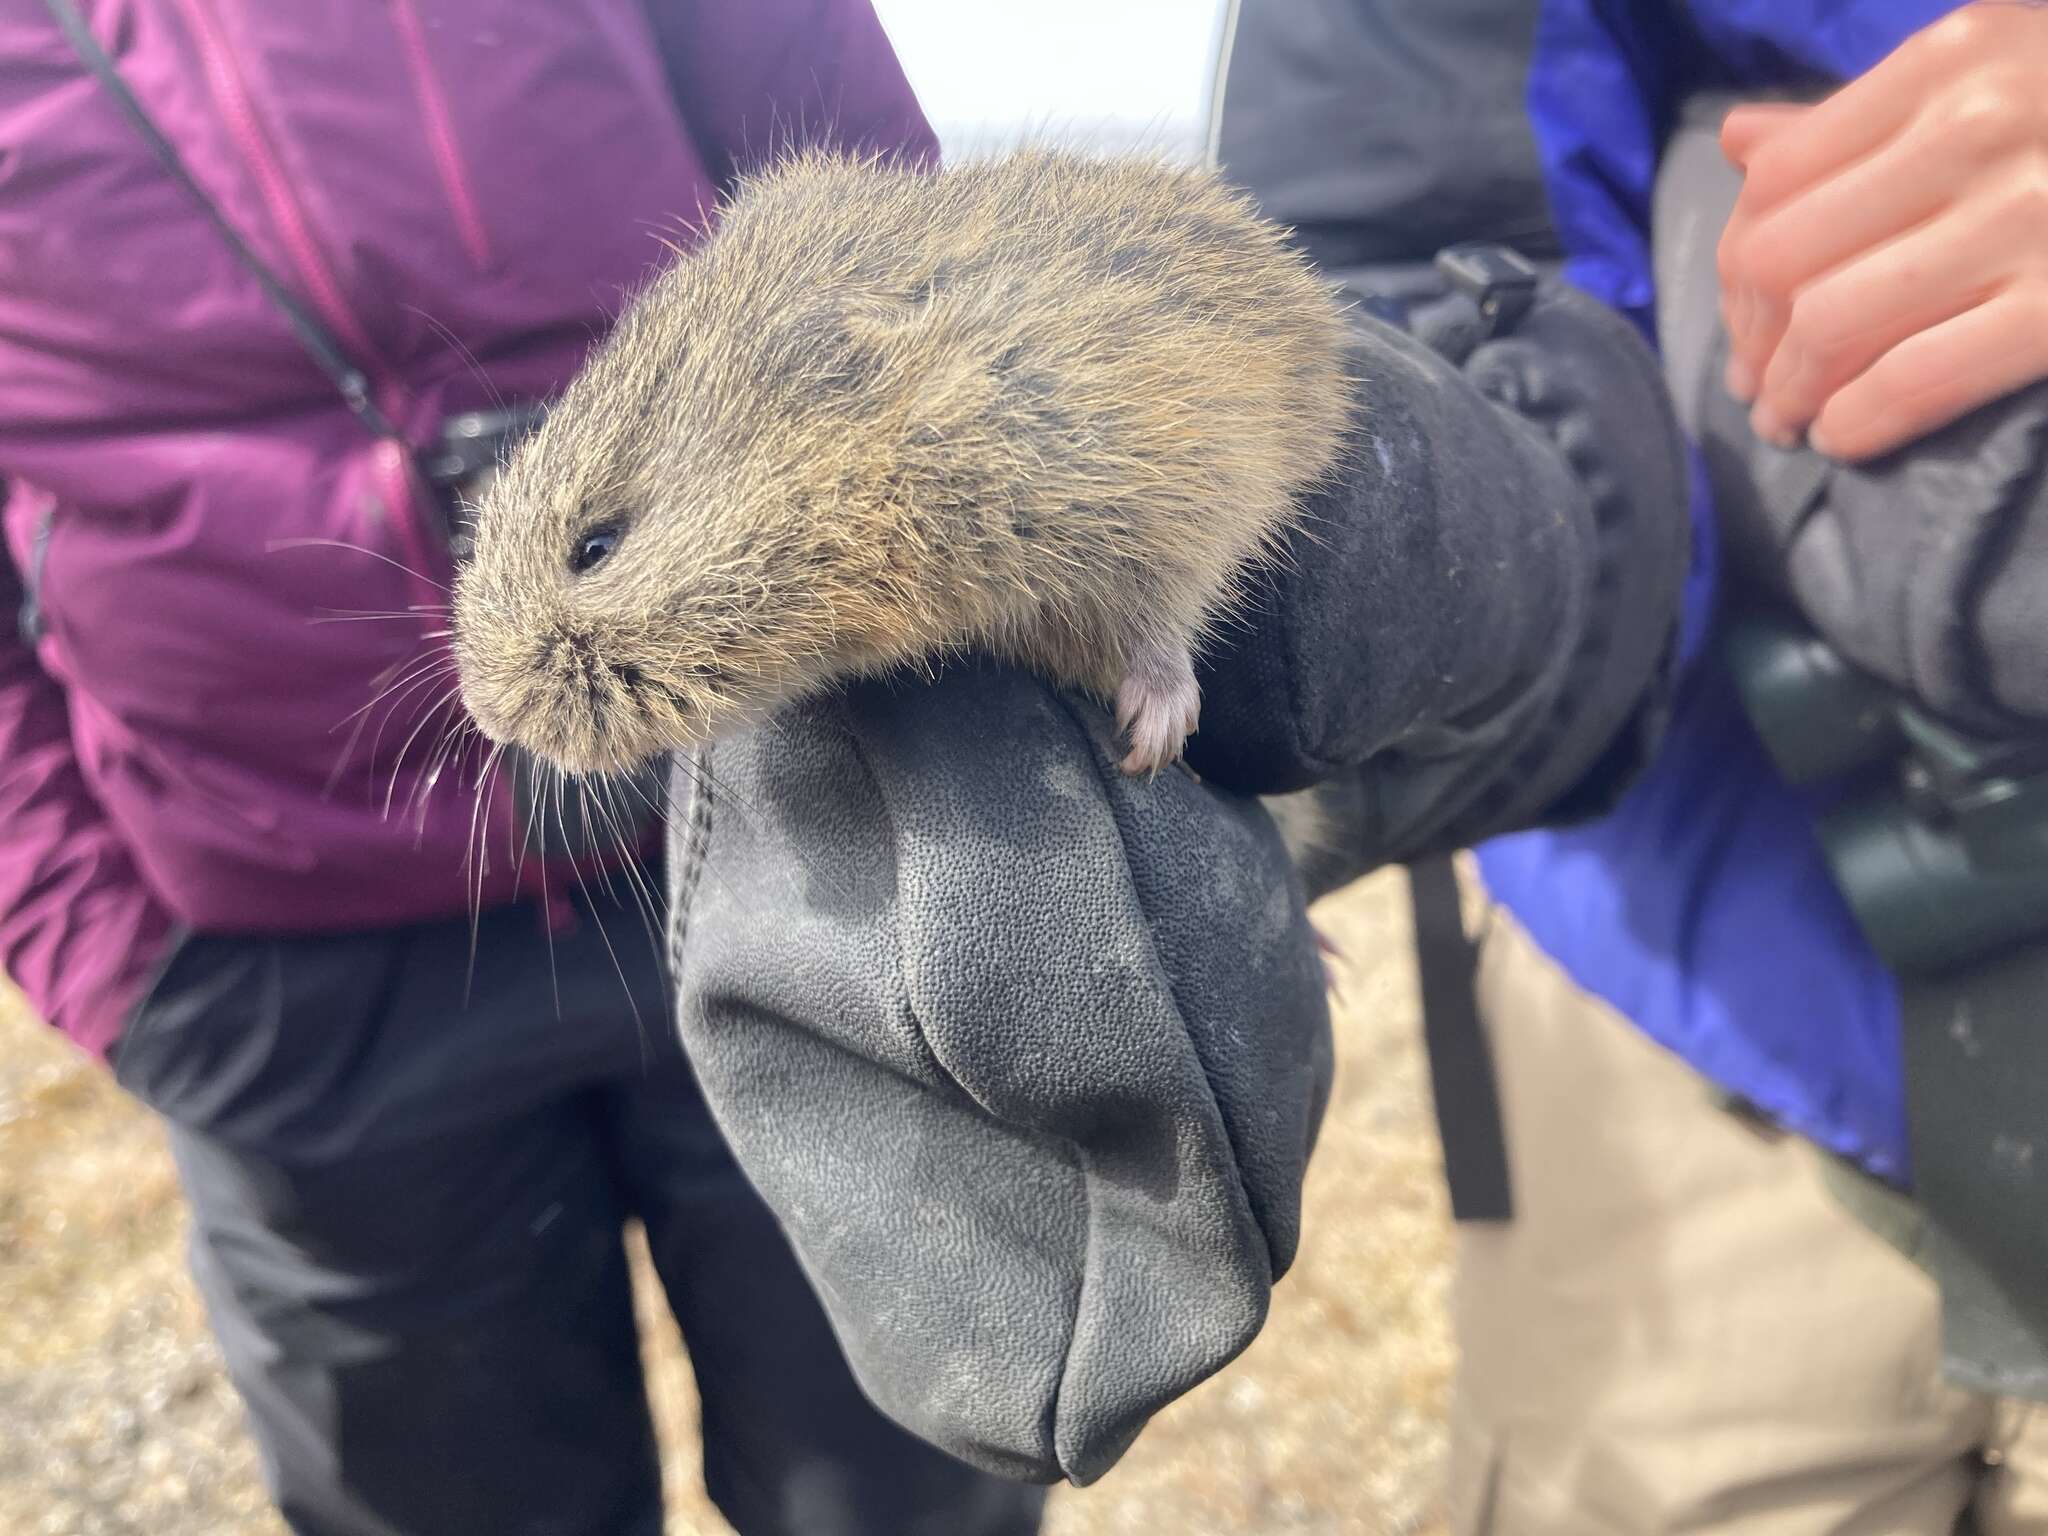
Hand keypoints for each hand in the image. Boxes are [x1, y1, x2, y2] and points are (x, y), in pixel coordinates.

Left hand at [1715, 2, 2047, 461]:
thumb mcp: (2001, 70)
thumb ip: (1865, 115)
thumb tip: (1742, 142)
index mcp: (1954, 61)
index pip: (1776, 181)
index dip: (1739, 268)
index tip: (1748, 318)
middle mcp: (1980, 128)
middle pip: (1784, 259)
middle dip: (1754, 341)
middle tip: (1761, 389)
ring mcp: (2029, 218)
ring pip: (1830, 324)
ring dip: (1792, 393)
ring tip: (1795, 421)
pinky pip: (1914, 378)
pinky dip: (1857, 420)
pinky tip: (1847, 437)